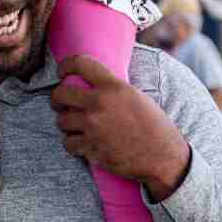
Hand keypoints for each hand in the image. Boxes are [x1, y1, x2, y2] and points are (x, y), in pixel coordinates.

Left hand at [51, 56, 190, 202]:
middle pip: (60, 94)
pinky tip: (82, 143)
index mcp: (113, 87)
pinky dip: (73, 145)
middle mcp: (99, 104)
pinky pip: (68, 144)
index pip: (80, 64)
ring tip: (75, 126)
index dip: (65, 65)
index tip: (61, 72)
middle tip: (61, 103)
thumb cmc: (155, 126)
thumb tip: (92, 83)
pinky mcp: (91, 149)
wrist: (163, 157)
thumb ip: (112, 88)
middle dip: (57, 98)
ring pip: (61, 121)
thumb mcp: (136, 96)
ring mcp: (93, 127)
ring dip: (66, 124)